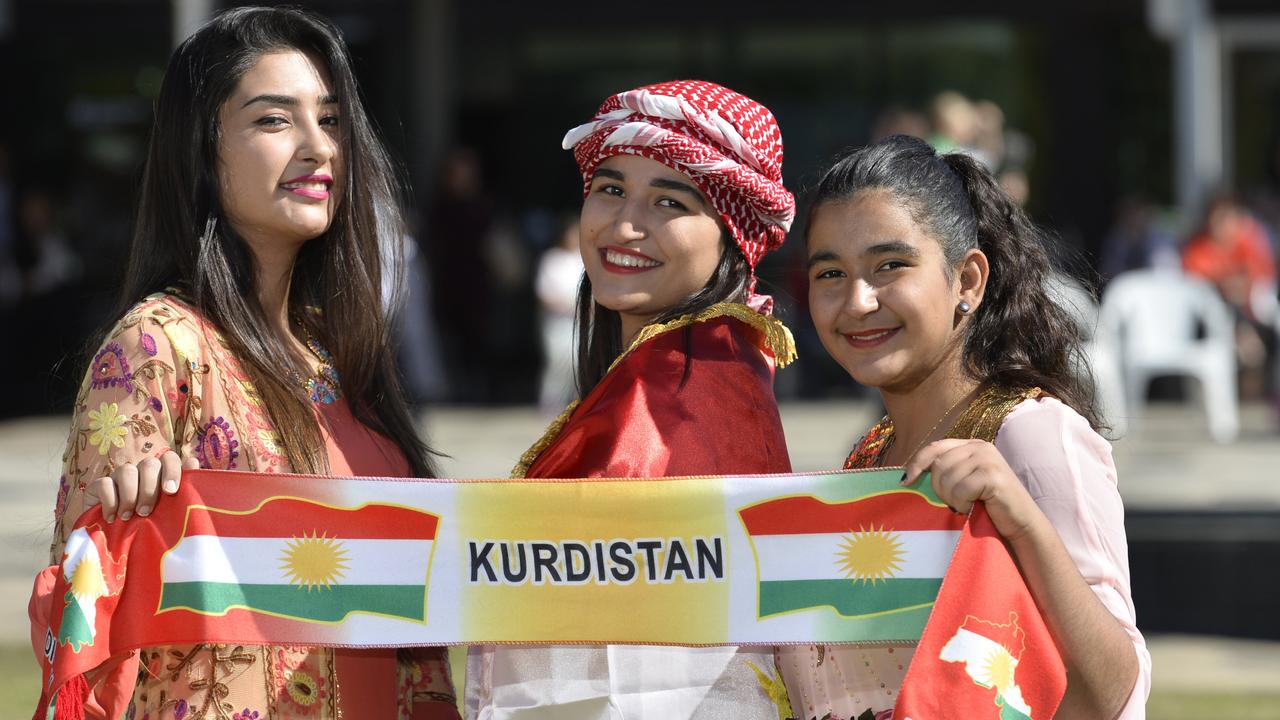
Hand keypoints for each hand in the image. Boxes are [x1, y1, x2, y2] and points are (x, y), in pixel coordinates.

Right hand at [84, 451, 199, 522]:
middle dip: (149, 489)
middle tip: (146, 512)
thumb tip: (193, 462)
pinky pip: (104, 483)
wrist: (116, 547)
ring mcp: (119, 477)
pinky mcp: (98, 486)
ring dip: (130, 495)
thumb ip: (183, 491)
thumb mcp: (169, 514)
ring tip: (129, 516)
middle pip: (149, 464)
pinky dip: (109, 501)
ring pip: (126, 470)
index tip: (170, 491)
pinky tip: (112, 518)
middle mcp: (141, 471)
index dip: (172, 471)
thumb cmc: (150, 528)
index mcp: (161, 475)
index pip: (170, 459)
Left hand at [902, 438, 1042, 541]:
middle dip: (940, 488)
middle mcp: (980, 447)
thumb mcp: (964, 482)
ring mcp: (988, 459)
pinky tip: (974, 507)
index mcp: (971, 445)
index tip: (907, 481)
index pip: (935, 447)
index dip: (918, 463)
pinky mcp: (993, 475)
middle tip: (956, 502)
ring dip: (952, 498)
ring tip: (967, 504)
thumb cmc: (988, 506)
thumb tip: (908, 475)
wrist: (1020, 523)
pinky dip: (962, 503)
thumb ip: (946, 471)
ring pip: (947, 477)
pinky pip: (960, 489)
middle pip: (939, 464)